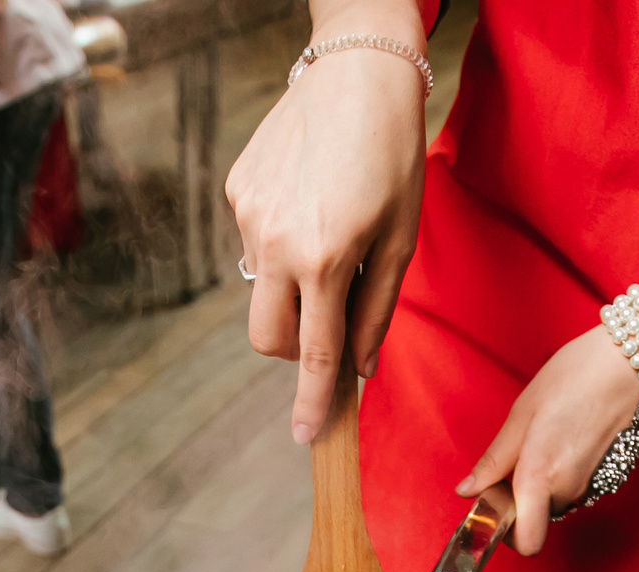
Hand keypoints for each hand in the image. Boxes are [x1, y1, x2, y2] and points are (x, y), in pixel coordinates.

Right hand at [227, 10, 425, 442]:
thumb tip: (360, 364)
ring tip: (331, 234)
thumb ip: (378, 307)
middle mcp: (275, 243)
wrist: (357, 69)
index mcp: (324, 258)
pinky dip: (282, 245)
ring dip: (293, 287)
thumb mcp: (401, 236)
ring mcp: (248, 216)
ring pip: (261, 289)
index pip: (312, 352)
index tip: (305, 435)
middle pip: (266, 338)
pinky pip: (255, 244)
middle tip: (329, 324)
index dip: (310, 399)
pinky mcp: (237, 190)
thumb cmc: (392, 150)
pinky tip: (311, 202)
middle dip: (292, 349)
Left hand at [455, 326, 638, 554]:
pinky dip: (563, 470)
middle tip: (517, 454)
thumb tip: (468, 490)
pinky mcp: (608, 475)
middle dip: (521, 497)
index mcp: (541, 477)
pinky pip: (574, 486)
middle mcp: (569, 490)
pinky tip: (567, 434)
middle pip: (536, 517)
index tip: (495, 505)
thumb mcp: (521, 414)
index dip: (507, 533)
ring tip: (545, 436)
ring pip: (555, 500)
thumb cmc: (575, 378)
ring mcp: (592, 485)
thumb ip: (495, 460)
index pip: (527, 542)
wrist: (631, 362)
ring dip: (543, 481)